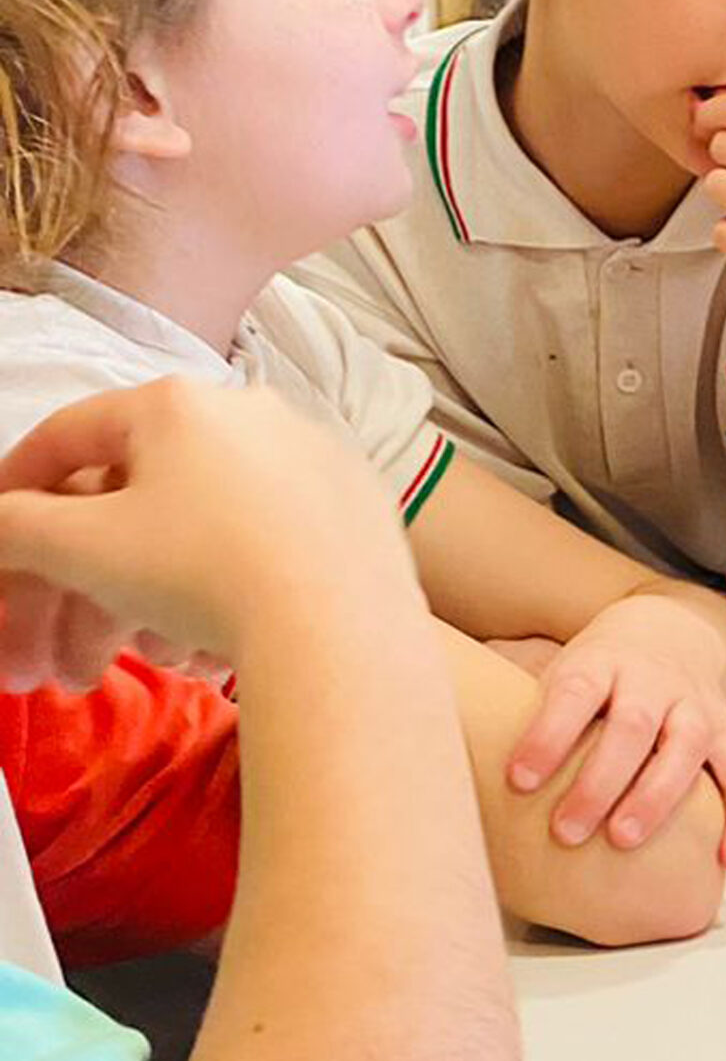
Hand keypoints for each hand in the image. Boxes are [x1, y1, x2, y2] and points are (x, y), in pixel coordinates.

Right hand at [0, 381, 417, 687]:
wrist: (338, 624)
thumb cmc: (198, 570)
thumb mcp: (80, 547)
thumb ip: (15, 526)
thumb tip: (1, 521)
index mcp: (177, 403)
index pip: (69, 434)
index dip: (16, 484)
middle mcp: (249, 411)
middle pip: (137, 498)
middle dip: (88, 582)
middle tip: (65, 648)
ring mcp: (312, 454)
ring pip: (199, 529)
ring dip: (155, 599)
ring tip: (155, 656)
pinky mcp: (356, 503)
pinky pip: (264, 541)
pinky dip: (226, 588)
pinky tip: (214, 646)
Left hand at [503, 595, 725, 867]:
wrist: (670, 633)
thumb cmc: (598, 673)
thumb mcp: (556, 670)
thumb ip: (511, 701)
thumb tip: (433, 729)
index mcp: (601, 664)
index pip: (575, 694)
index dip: (548, 734)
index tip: (518, 779)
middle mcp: (653, 682)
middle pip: (632, 726)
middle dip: (601, 779)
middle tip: (567, 830)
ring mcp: (695, 707)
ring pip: (686, 748)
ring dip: (658, 796)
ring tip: (624, 839)